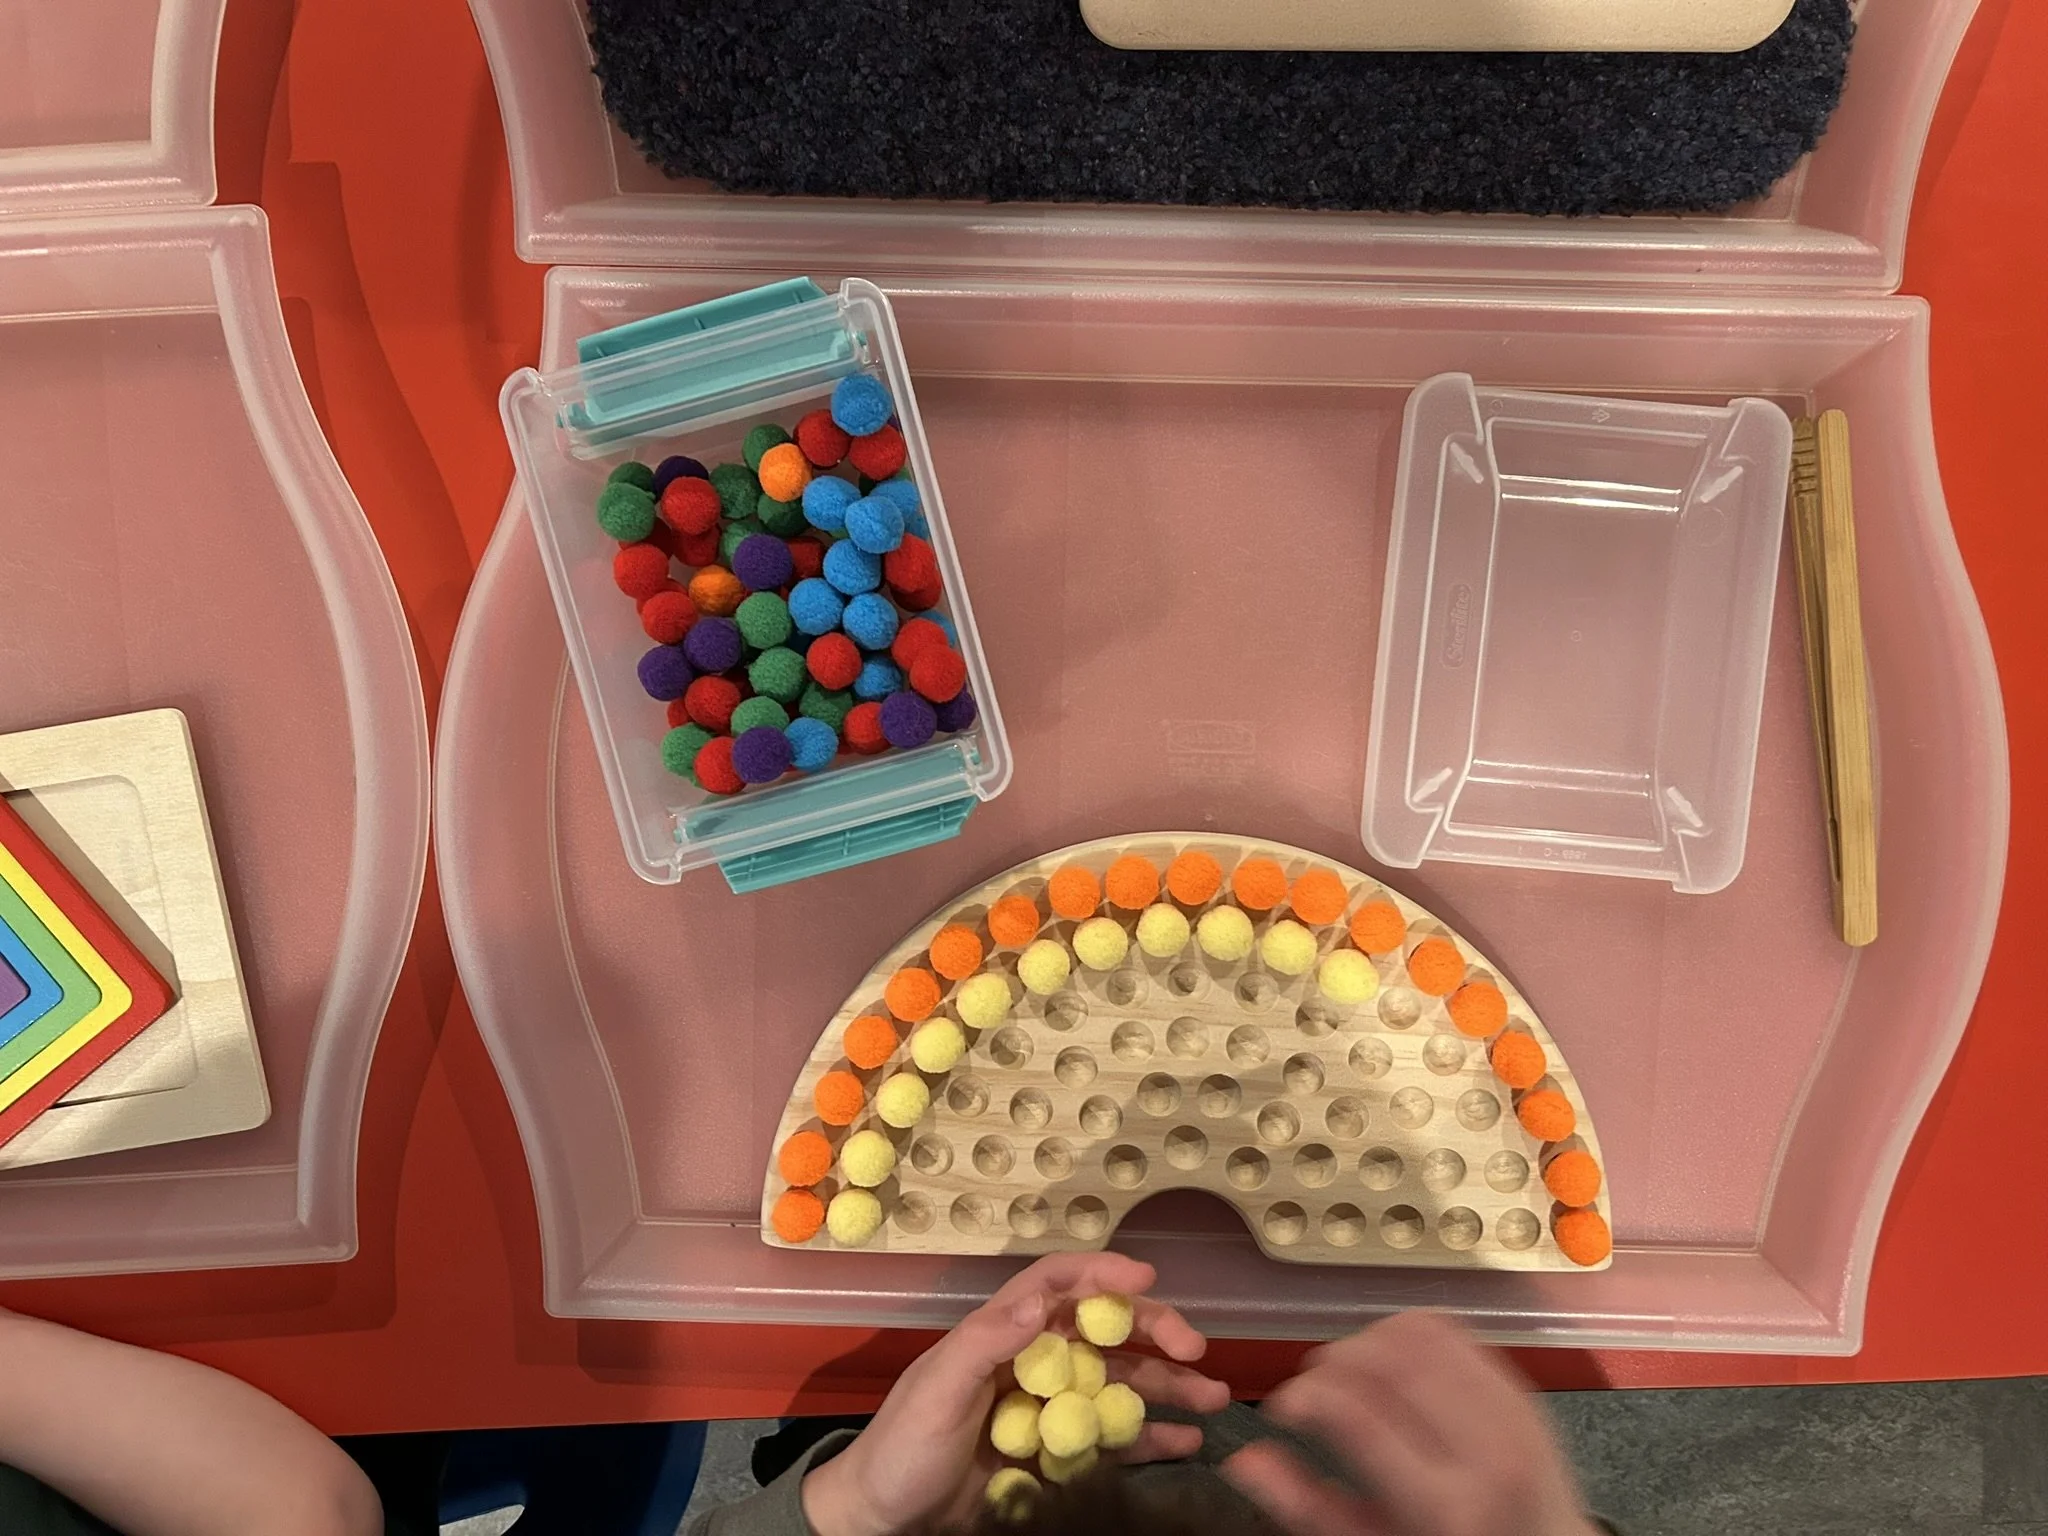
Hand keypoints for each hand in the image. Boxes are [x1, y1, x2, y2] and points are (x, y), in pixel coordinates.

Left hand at [803, 1251, 1229, 1535]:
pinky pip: (1114, 1440)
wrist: (885, 1520)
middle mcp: (1034, 1361)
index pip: (1056, 1285)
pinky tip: (1189, 1441)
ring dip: (1168, 1384)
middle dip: (1153, 1331)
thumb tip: (1039, 1301)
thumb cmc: (902, 1447)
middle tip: (1194, 1348)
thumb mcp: (937, 1391)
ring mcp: (1051, 1408)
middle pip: (1103, 1332)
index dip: (1100, 1273)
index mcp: (1001, 1333)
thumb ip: (986, 1344)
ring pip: (1120, 1383)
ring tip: (1214, 1396)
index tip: (1145, 1277)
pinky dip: (1153, 1438)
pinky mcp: (1060, 1456)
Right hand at [1224, 1311, 1599, 1535]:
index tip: (1282, 1404)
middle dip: (1333, 1361)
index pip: (1360, 1420)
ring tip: (1345, 1372)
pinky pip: (1455, 1331)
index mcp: (1445, 1507)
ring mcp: (1512, 1415)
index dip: (1306, 1396)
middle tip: (1310, 1385)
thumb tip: (1243, 1460)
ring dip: (1367, 1339)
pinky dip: (1407, 1331)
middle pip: (1391, 1364)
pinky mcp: (1522, 1389)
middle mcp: (1487, 1453)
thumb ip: (1306, 1507)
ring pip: (1422, 1336)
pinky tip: (1387, 1359)